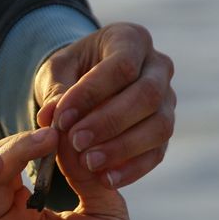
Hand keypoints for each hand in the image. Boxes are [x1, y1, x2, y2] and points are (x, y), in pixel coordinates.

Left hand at [35, 22, 175, 188]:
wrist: (90, 84)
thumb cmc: (73, 73)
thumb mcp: (57, 72)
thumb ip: (56, 91)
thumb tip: (51, 117)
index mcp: (131, 40)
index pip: (121, 65)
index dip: (91, 94)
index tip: (61, 118)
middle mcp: (158, 67)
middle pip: (147, 96)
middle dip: (109, 122)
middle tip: (76, 142)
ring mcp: (168, 100)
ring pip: (159, 127)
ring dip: (123, 148)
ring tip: (89, 163)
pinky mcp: (164, 130)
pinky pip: (157, 152)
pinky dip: (132, 169)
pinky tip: (106, 179)